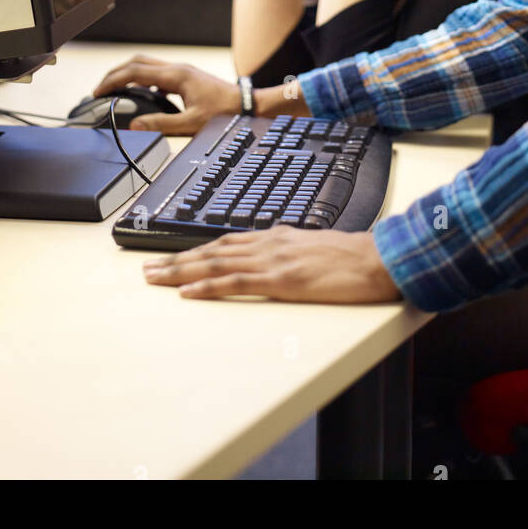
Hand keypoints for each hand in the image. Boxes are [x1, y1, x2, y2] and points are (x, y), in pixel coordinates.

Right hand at [93, 55, 238, 134]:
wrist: (248, 106)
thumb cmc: (224, 114)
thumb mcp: (191, 124)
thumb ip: (161, 125)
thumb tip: (134, 126)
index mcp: (175, 76)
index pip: (134, 71)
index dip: (112, 80)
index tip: (97, 91)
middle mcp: (177, 69)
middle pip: (138, 62)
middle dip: (116, 73)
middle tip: (101, 89)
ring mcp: (183, 71)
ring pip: (148, 65)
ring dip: (129, 74)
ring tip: (115, 90)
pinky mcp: (187, 78)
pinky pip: (158, 73)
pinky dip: (143, 80)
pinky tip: (142, 95)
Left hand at [142, 226, 401, 302]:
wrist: (380, 259)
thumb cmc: (355, 258)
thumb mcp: (317, 249)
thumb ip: (292, 252)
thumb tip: (277, 258)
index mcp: (278, 236)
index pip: (227, 241)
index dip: (197, 250)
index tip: (174, 257)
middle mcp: (269, 243)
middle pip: (212, 250)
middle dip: (177, 260)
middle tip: (147, 269)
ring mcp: (273, 260)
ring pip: (215, 263)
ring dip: (181, 271)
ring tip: (155, 279)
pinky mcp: (281, 279)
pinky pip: (235, 282)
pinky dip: (207, 286)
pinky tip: (188, 292)